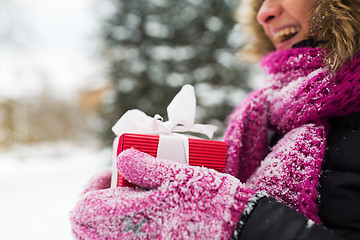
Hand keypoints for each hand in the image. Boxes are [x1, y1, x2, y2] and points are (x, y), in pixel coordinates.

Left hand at [70, 148, 255, 239]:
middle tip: (121, 184)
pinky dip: (122, 227)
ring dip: (108, 214)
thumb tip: (122, 158)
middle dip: (97, 201)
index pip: (84, 208)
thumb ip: (145, 166)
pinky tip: (145, 212)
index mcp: (128, 219)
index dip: (93, 185)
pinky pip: (123, 239)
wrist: (235, 227)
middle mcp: (129, 239)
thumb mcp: (177, 173)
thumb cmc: (207, 199)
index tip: (115, 171)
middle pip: (87, 227)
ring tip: (133, 196)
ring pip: (103, 236)